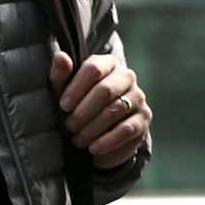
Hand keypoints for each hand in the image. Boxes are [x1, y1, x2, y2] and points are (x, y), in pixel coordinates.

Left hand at [51, 51, 150, 169]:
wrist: (93, 131)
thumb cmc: (74, 104)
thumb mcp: (61, 90)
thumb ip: (60, 74)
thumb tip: (60, 56)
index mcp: (107, 63)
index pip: (93, 68)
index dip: (76, 88)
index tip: (63, 106)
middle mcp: (127, 76)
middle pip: (105, 90)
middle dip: (83, 111)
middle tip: (69, 125)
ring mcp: (138, 97)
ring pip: (114, 111)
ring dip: (91, 128)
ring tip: (77, 139)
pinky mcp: (144, 118)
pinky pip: (126, 129)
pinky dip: (107, 141)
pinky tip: (93, 148)